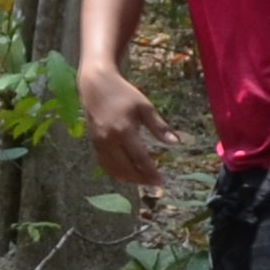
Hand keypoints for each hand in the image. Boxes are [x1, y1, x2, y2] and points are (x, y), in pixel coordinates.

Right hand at [80, 63, 171, 196]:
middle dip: (142, 179)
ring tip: (143, 181)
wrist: (95, 85)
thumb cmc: (123, 93)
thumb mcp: (144, 107)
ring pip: (114, 170)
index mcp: (124, 130)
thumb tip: (175, 143)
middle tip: (155, 184)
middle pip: (126, 168)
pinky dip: (116, 173)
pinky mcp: (94, 144)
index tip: (161, 181)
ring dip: (129, 179)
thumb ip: (159, 126)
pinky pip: (105, 165)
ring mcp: (99, 144)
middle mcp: (109, 140)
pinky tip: (127, 175)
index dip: (151, 172)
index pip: (139, 158)